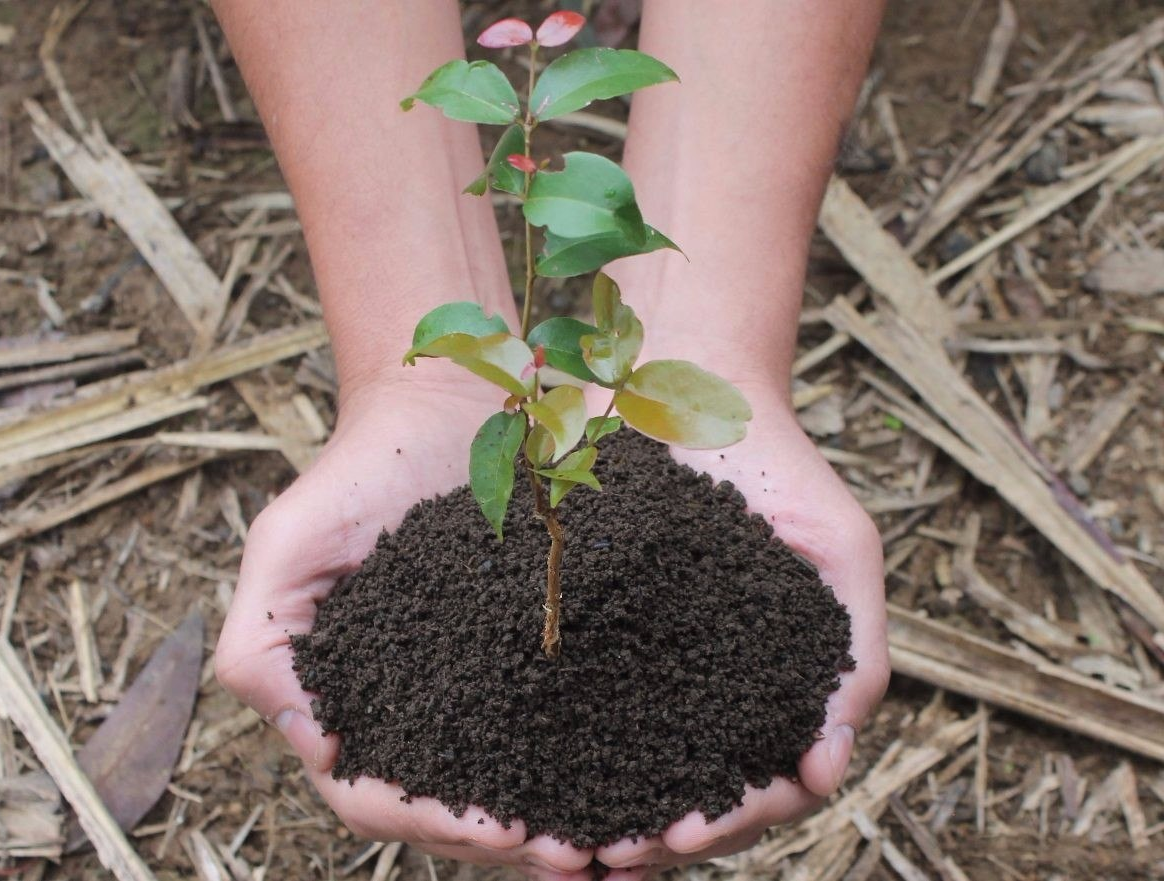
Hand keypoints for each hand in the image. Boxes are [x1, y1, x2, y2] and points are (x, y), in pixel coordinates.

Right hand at [215, 364, 595, 878]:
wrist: (447, 401)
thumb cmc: (358, 471)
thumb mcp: (287, 547)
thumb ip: (263, 646)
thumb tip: (319, 748)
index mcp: (361, 704)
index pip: (383, 799)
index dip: (435, 825)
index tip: (501, 829)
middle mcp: (430, 707)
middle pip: (464, 808)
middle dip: (518, 844)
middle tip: (582, 858)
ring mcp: (496, 681)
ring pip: (529, 778)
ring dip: (571, 818)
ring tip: (625, 842)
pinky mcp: (557, 644)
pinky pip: (583, 712)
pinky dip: (610, 752)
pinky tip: (656, 769)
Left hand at [590, 374, 889, 873]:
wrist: (689, 382)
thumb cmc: (777, 465)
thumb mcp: (841, 550)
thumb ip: (854, 651)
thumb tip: (828, 765)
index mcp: (768, 684)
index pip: (760, 783)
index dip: (731, 819)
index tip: (686, 832)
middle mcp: (702, 684)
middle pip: (683, 789)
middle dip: (653, 833)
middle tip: (611, 856)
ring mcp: (638, 660)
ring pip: (619, 761)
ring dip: (595, 808)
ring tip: (561, 844)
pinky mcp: (577, 625)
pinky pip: (560, 696)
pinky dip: (548, 742)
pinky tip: (518, 770)